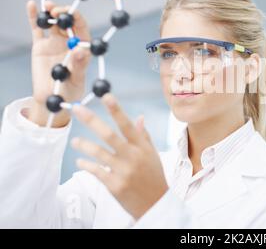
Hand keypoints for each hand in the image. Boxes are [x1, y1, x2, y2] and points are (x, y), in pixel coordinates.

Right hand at [27, 0, 91, 127]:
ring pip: (54, 23)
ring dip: (52, 12)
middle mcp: (70, 43)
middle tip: (58, 11)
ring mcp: (55, 42)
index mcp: (83, 49)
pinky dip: (34, 17)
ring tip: (48, 6)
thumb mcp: (75, 80)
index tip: (71, 14)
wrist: (51, 99)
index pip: (82, 29)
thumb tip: (81, 51)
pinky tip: (31, 4)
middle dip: (64, 14)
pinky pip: (37, 29)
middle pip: (68, 22)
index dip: (77, 19)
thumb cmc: (69, 92)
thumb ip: (78, 66)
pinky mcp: (41, 45)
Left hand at [70, 93, 167, 219]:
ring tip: (75, 141)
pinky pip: (95, 171)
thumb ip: (143, 135)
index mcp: (142, 147)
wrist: (155, 204)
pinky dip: (85, 165)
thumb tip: (139, 117)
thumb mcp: (152, 154)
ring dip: (84, 145)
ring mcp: (123, 172)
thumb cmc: (154, 176)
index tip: (106, 96)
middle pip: (109, 135)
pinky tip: (80, 161)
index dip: (116, 109)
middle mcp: (133, 157)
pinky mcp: (114, 185)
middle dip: (92, 120)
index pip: (127, 124)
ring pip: (98, 153)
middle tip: (77, 109)